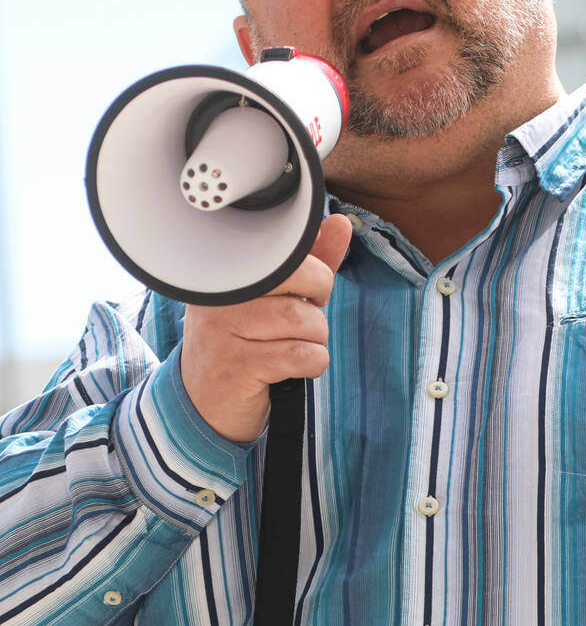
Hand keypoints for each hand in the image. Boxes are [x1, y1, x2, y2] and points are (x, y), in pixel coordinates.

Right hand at [180, 214, 352, 442]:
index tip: (298, 294)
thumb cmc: (244, 341)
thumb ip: (309, 261)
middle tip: (300, 322)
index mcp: (230, 267)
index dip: (312, 276)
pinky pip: (303, 355)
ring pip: (308, 322)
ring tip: (290, 346)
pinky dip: (312, 364)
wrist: (204, 401)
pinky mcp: (235, 365)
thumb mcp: (274, 296)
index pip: (293, 251)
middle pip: (308, 281)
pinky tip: (290, 369)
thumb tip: (342, 224)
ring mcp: (222, 328)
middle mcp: (221, 292)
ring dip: (315, 340)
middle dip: (318, 307)